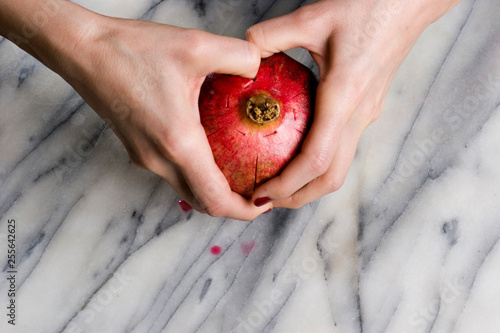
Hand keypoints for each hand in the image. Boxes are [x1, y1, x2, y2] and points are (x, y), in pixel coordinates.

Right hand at [1, 0, 270, 219]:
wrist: (83, 50)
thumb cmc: (132, 49)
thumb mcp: (196, 46)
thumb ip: (240, 57)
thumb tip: (260, 69)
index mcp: (177, 143)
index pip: (216, 200)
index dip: (245, 210)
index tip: (266, 202)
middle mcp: (159, 159)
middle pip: (202, 203)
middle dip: (234, 205)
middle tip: (259, 188)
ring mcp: (144, 158)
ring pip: (187, 189)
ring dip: (214, 190)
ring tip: (240, 171)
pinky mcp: (137, 149)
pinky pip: (173, 173)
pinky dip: (196, 173)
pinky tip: (212, 148)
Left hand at [247, 0, 460, 208]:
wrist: (410, 3)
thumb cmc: (368, 6)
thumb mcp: (313, 17)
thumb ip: (271, 35)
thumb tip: (242, 52)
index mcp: (344, 96)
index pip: (315, 160)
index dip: (287, 185)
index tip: (260, 194)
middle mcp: (359, 115)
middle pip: (330, 178)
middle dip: (296, 197)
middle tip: (263, 201)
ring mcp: (366, 116)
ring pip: (339, 168)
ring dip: (308, 186)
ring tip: (276, 187)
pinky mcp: (367, 111)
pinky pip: (342, 149)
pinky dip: (317, 165)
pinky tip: (294, 154)